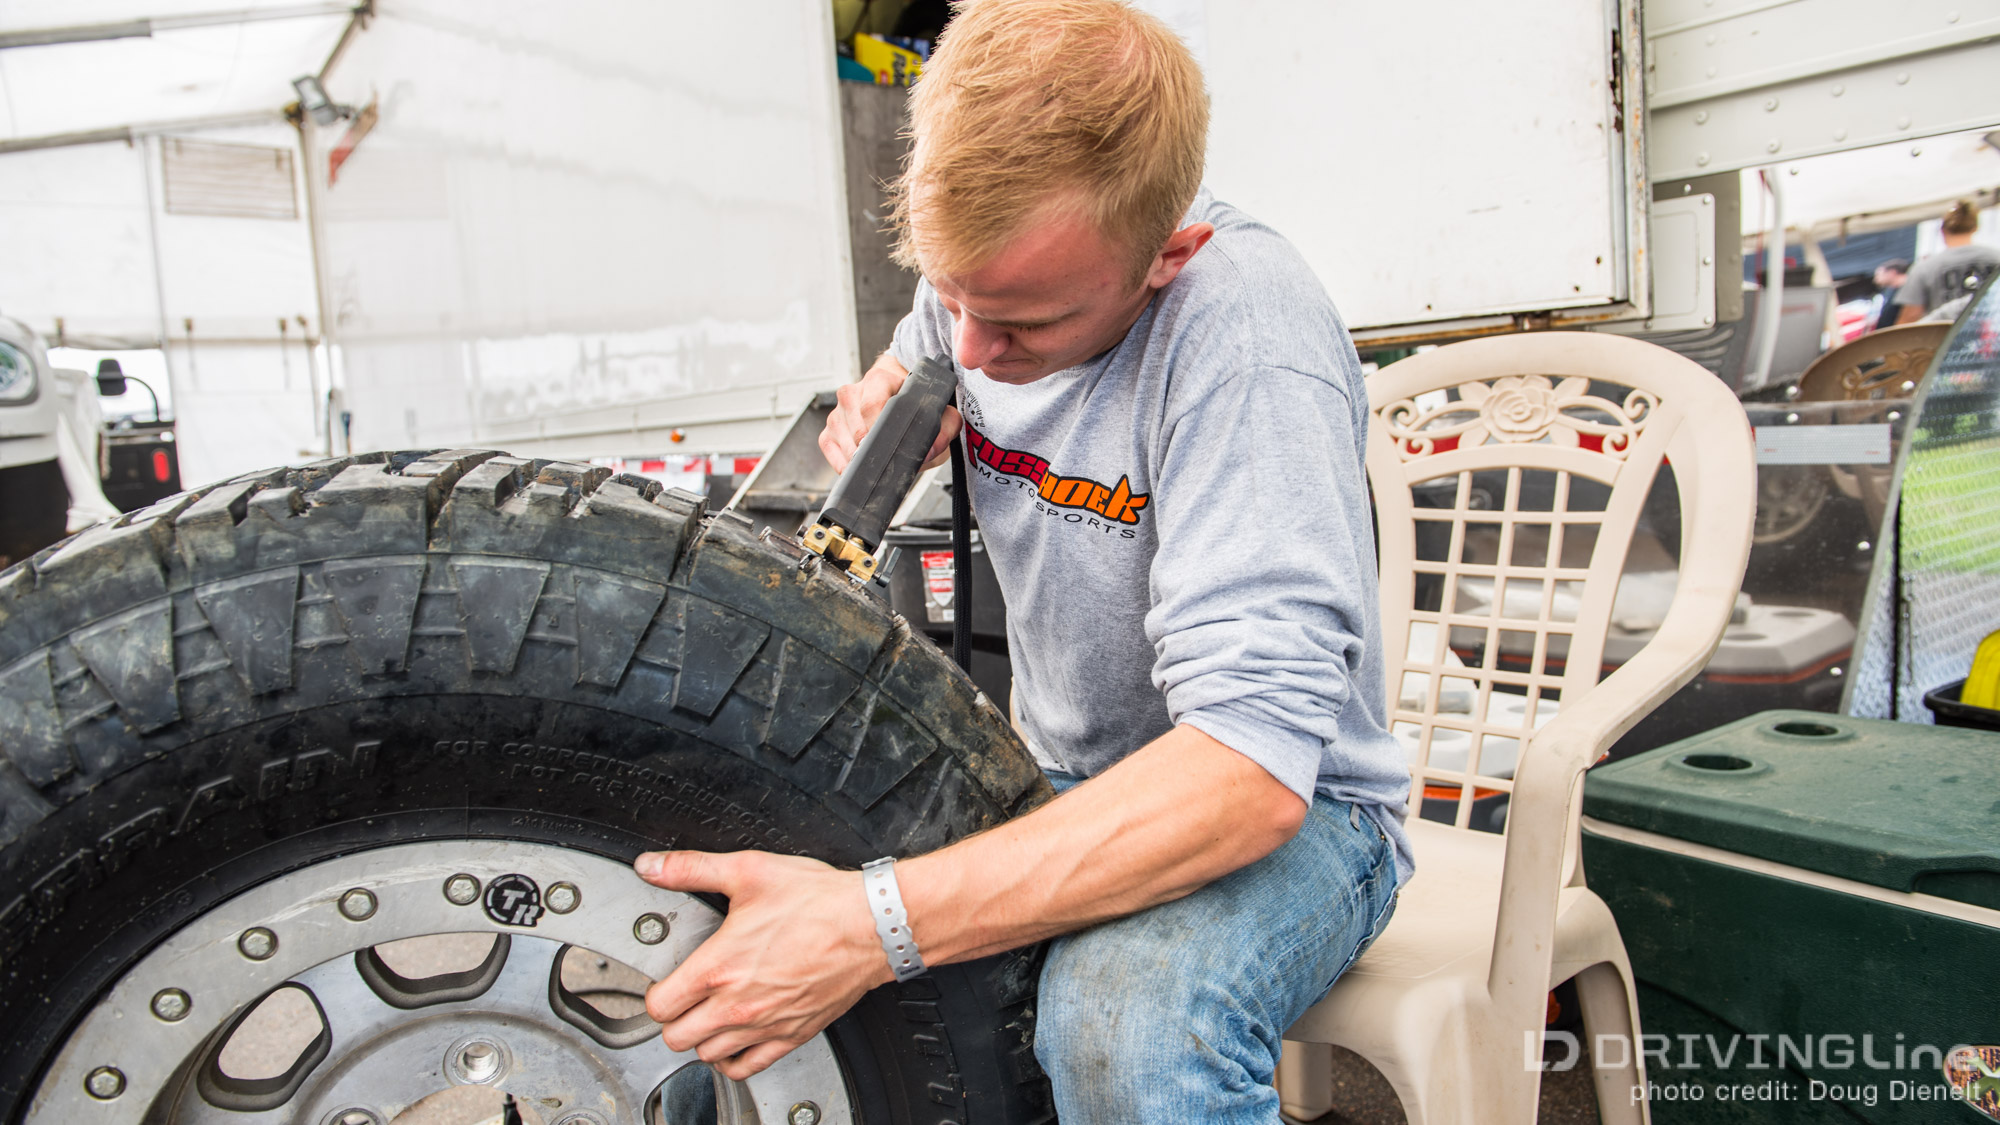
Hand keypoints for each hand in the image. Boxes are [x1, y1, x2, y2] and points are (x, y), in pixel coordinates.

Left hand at [635, 850, 890, 1079]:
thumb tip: (653, 866)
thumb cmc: (818, 901)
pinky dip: (734, 1059)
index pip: (659, 1005)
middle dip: (674, 1018)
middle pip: (676, 1037)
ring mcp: (765, 1024)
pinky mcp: (791, 1035)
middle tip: (685, 999)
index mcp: (719, 966)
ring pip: (708, 1056)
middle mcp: (737, 1004)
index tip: (666, 982)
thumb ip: (692, 868)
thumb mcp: (748, 871)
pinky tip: (736, 1038)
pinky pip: (746, 1067)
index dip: (656, 992)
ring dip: (702, 1038)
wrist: (871, 925)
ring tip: (709, 1015)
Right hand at [820, 351, 962, 472]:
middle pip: (856, 429)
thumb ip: (945, 428)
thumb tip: (928, 450)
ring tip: (878, 457)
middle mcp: (853, 393)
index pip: (870, 405)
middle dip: (874, 450)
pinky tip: (859, 464)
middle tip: (890, 457)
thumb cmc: (915, 401)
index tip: (887, 447)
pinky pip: (830, 450)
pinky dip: (844, 463)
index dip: (878, 431)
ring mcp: (838, 412)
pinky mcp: (828, 429)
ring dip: (860, 457)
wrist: (898, 389)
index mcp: (878, 379)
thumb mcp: (939, 411)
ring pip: (842, 442)